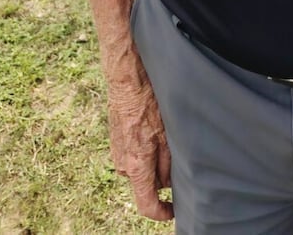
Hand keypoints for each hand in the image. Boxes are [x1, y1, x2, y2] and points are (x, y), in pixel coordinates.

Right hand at [107, 73, 172, 220]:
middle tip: (176, 156)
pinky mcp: (116, 142)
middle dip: (161, 177)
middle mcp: (123, 165)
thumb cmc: (147, 104)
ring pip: (141, 168)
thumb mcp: (167, 135)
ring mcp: (117, 153)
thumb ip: (167, 164)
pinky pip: (133, 155)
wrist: (126, 81)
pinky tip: (153, 130)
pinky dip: (145, 150)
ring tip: (164, 137)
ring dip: (153, 161)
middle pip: (146, 184)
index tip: (173, 210)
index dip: (162, 212)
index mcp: (136, 166)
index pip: (146, 204)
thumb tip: (168, 182)